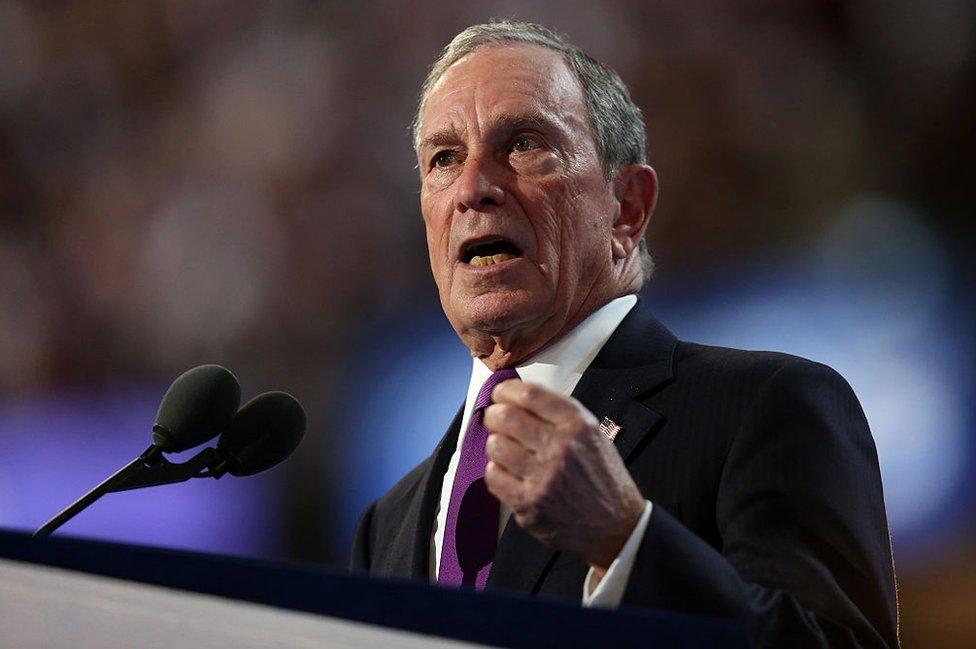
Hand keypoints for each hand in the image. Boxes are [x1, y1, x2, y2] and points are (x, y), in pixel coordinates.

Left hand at [483, 379, 644, 569]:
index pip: (530, 395)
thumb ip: (559, 416)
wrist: (616, 527)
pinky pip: (493, 476)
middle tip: (495, 420)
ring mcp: (543, 477)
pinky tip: (509, 473)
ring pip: (495, 446)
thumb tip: (517, 399)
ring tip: (505, 450)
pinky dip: (496, 472)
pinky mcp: (529, 504)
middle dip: (494, 415)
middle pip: (507, 417)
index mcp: (578, 426)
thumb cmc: (602, 479)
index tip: (500, 394)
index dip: (507, 390)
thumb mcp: (593, 435)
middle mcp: (561, 448)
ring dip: (495, 445)